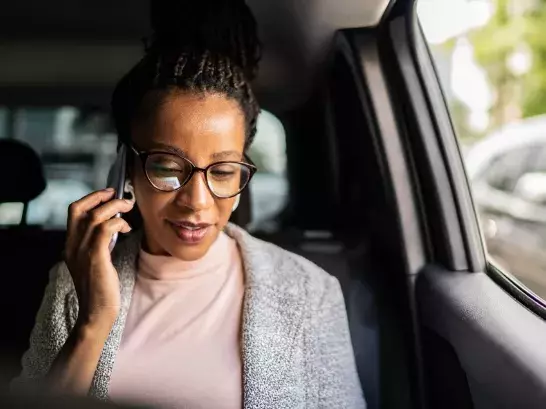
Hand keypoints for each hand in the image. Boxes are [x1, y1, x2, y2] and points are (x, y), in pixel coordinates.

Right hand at [65, 188, 133, 329]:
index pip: (74, 211)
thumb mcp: (94, 261)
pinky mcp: (96, 257)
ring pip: (96, 215)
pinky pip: (106, 229)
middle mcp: (72, 245)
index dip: (91, 198)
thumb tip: (112, 226)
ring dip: (115, 207)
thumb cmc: (100, 288)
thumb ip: (97, 243)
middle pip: (80, 208)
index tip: (108, 194)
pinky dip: (118, 222)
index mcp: (70, 245)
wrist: (96, 312)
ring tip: (128, 209)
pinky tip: (127, 228)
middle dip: (101, 196)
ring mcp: (82, 251)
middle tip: (120, 196)